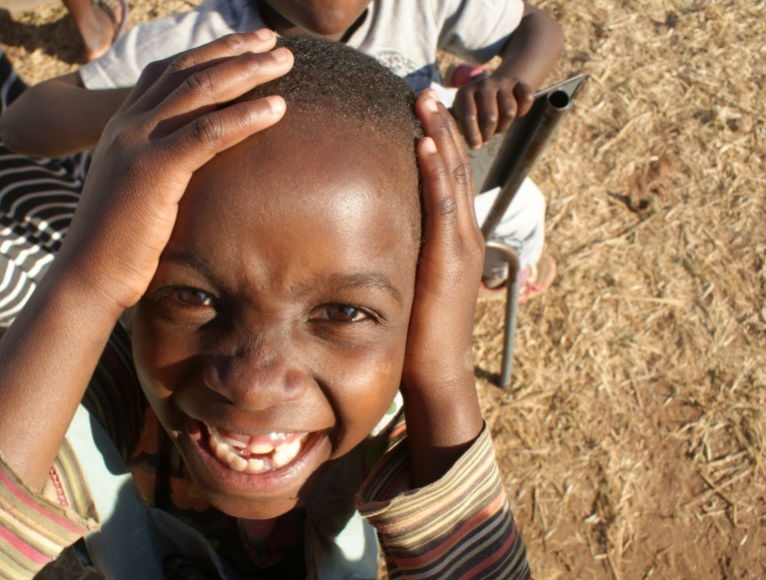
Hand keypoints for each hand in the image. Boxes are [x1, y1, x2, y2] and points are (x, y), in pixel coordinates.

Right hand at [0, 31, 292, 488]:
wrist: (87, 277)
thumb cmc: (117, 245)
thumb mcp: (137, 193)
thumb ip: (160, 169)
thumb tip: (194, 170)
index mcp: (121, 127)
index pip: (167, 71)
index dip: (208, 52)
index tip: (246, 45)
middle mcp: (126, 125)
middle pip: (187, 70)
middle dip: (234, 50)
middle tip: (274, 41)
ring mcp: (136, 143)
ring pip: (200, 91)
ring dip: (247, 71)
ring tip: (285, 60)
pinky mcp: (153, 171)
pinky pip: (207, 133)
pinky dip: (245, 116)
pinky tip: (277, 108)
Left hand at [401, 90, 484, 484]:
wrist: (436, 374)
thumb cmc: (415, 335)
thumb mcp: (405, 283)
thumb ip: (394, 256)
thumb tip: (360, 236)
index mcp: (453, 238)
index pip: (446, 179)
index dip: (436, 142)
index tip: (418, 111)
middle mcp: (463, 234)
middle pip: (453, 167)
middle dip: (440, 126)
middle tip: (424, 90)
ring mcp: (462, 244)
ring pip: (453, 177)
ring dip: (440, 135)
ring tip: (426, 99)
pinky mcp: (452, 258)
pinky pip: (444, 205)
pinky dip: (436, 172)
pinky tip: (425, 143)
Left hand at [451, 75, 532, 148]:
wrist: (496, 87)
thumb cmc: (474, 109)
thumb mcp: (460, 113)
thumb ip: (451, 124)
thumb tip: (438, 136)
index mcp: (465, 93)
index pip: (469, 116)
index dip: (473, 135)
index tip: (475, 146)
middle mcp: (483, 84)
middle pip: (491, 117)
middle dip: (489, 133)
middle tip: (487, 137)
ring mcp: (502, 82)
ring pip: (509, 112)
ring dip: (505, 125)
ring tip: (498, 127)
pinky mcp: (519, 83)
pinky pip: (526, 99)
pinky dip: (523, 111)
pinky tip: (515, 114)